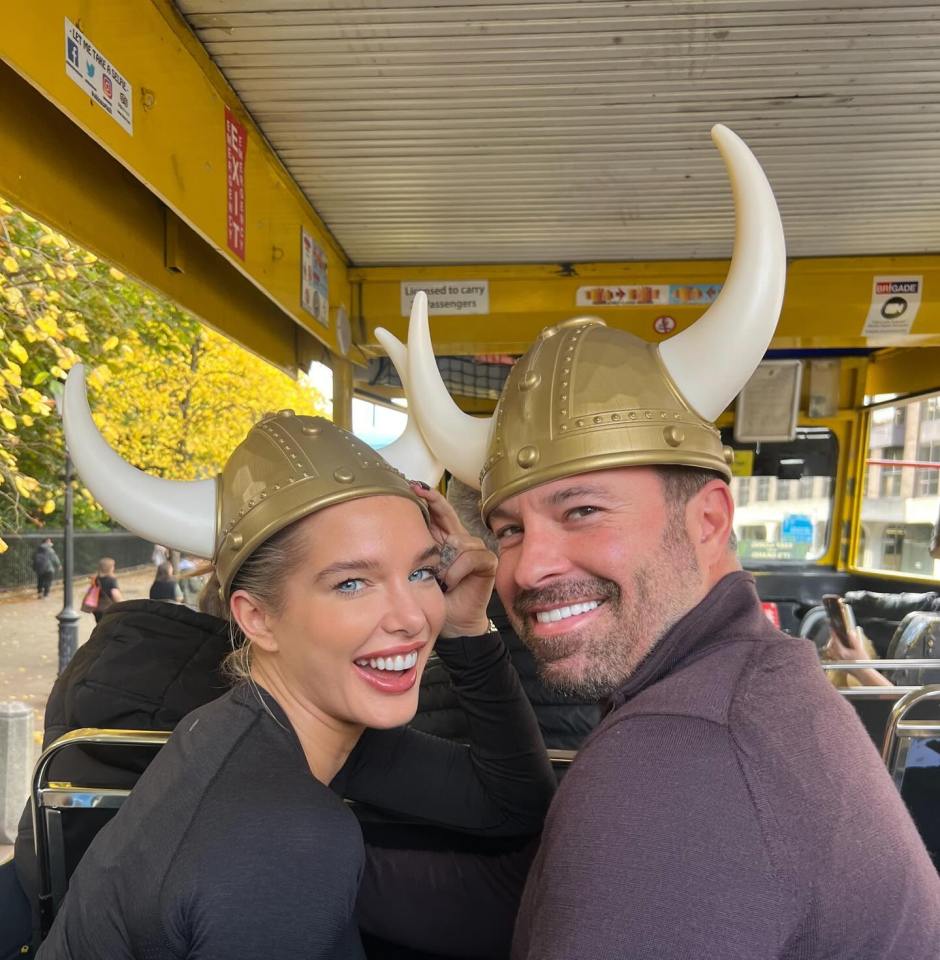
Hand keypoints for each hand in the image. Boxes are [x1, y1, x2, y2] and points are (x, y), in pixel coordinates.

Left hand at [411, 483, 495, 637]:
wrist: (453, 622)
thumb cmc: (437, 597)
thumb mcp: (421, 570)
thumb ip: (417, 551)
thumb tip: (395, 529)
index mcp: (444, 538)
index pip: (438, 511)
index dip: (428, 496)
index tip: (412, 485)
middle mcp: (461, 540)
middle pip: (448, 514)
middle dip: (433, 503)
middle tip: (418, 493)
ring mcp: (476, 549)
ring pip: (459, 541)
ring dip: (445, 561)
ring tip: (439, 578)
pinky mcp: (487, 562)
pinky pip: (470, 557)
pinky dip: (457, 571)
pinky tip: (450, 582)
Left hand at [823, 624, 868, 661]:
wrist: (863, 674)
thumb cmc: (862, 662)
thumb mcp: (860, 649)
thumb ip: (854, 640)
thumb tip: (850, 632)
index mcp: (841, 651)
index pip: (834, 640)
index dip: (833, 633)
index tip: (832, 628)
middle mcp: (837, 656)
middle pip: (830, 645)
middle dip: (832, 639)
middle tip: (835, 634)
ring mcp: (836, 660)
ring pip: (830, 650)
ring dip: (831, 645)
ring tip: (835, 641)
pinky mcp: (838, 664)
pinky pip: (832, 656)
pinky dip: (832, 651)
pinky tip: (837, 650)